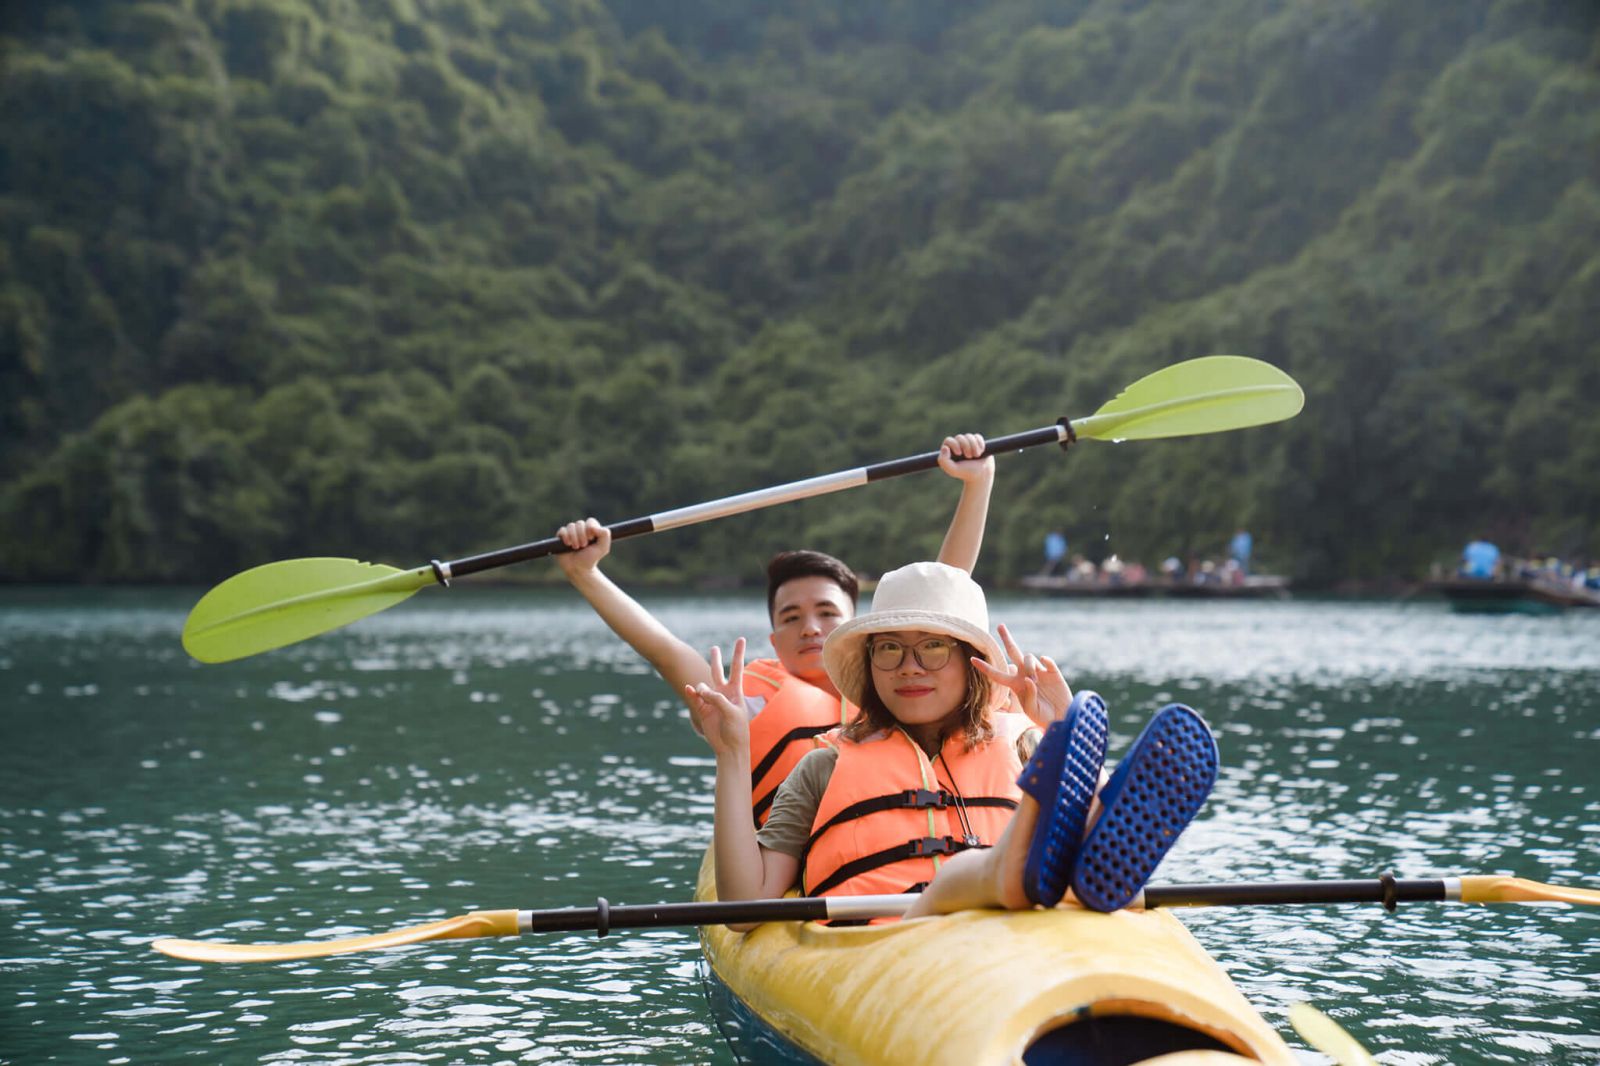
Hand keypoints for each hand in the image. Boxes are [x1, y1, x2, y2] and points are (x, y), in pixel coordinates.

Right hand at [555, 518, 609, 576]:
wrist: (578, 569)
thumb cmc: (591, 559)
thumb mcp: (603, 548)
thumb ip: (605, 534)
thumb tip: (593, 526)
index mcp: (591, 530)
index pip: (590, 521)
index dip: (590, 528)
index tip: (591, 539)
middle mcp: (581, 530)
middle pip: (580, 523)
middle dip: (582, 536)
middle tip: (583, 546)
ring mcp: (570, 533)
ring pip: (571, 526)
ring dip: (574, 537)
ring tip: (576, 547)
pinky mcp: (561, 537)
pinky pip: (562, 530)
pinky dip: (566, 537)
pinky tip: (568, 545)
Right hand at [685, 638, 749, 758]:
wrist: (729, 748)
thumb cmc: (736, 730)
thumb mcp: (731, 712)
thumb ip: (717, 698)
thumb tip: (700, 689)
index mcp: (735, 691)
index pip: (737, 668)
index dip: (738, 653)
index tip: (741, 638)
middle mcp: (723, 693)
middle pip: (718, 672)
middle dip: (716, 660)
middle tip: (714, 648)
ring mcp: (711, 701)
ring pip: (703, 686)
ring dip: (702, 688)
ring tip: (703, 694)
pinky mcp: (702, 709)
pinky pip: (694, 697)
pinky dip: (691, 693)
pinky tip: (689, 689)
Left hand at [937, 433, 994, 482]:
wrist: (981, 475)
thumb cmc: (965, 473)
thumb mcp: (952, 470)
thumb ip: (943, 460)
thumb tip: (944, 447)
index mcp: (949, 451)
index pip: (949, 440)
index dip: (954, 444)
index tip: (959, 454)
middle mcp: (958, 445)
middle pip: (959, 437)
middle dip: (966, 446)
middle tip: (969, 457)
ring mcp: (968, 443)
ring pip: (969, 436)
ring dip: (974, 446)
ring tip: (976, 456)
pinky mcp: (977, 442)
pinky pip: (977, 436)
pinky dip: (980, 444)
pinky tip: (981, 452)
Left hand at [972, 623, 1071, 726]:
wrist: (1062, 717)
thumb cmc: (1044, 716)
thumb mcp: (1032, 710)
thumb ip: (1028, 696)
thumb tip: (1028, 679)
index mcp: (1015, 685)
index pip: (997, 675)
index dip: (985, 668)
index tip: (972, 659)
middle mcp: (1025, 675)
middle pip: (1013, 652)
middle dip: (1006, 638)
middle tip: (1000, 626)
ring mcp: (1039, 671)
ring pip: (1029, 657)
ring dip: (1029, 666)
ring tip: (1035, 680)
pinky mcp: (1052, 671)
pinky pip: (1047, 660)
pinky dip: (1045, 660)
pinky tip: (1045, 663)